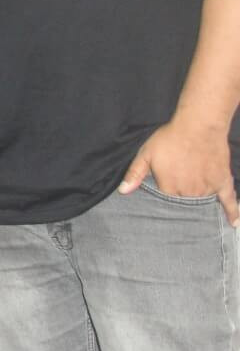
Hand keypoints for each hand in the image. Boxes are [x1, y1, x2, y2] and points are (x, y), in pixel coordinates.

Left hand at [119, 119, 238, 223]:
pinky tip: (235, 224)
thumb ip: (134, 174)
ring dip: (199, 209)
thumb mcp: (146, 154)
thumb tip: (123, 192)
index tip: (161, 204)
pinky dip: (233, 212)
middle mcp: (190, 193)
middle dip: (180, 207)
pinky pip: (229, 201)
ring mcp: (208, 189)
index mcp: (170, 188)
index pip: (165, 205)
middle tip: (178, 206)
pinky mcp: (223, 182)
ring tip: (196, 218)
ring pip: (203, 204)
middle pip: (184, 206)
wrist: (199, 126)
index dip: (163, 203)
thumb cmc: (170, 139)